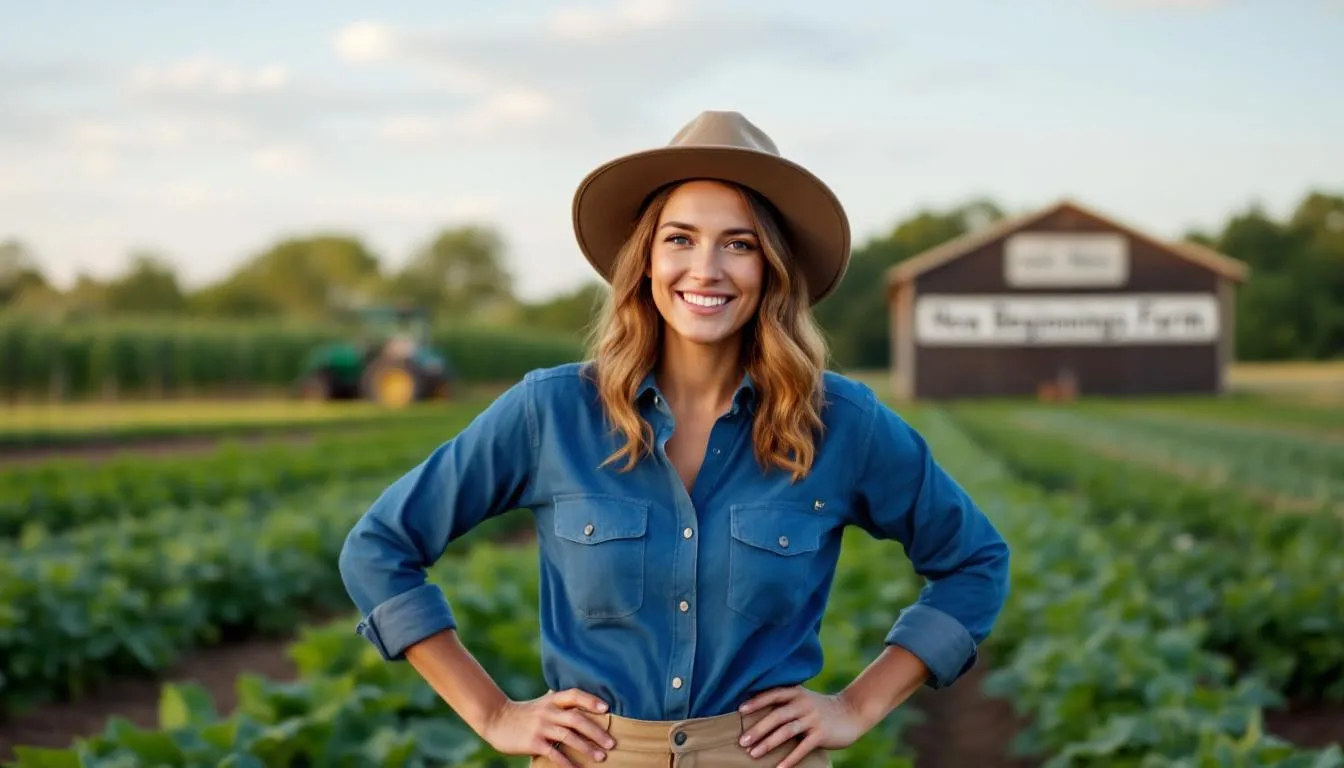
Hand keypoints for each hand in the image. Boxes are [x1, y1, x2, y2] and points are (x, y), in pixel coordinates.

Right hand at [480, 688, 615, 765]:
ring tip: (601, 757)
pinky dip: (567, 762)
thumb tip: (586, 705)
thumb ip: (560, 704)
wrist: (496, 719)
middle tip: (611, 743)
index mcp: (552, 700)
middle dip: (596, 731)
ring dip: (587, 747)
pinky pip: (554, 753)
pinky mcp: (533, 742)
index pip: (575, 695)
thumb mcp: (543, 703)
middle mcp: (548, 711)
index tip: (607, 709)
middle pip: (577, 719)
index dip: (591, 701)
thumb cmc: (524, 713)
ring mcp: (541, 727)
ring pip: (568, 736)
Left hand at [737, 686, 870, 766]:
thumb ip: (786, 702)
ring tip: (753, 754)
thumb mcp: (804, 698)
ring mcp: (813, 719)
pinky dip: (789, 759)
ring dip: (768, 744)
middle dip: (758, 729)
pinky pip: (802, 748)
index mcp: (797, 693)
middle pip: (776, 716)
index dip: (756, 702)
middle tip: (742, 741)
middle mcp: (803, 704)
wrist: (852, 712)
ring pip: (786, 731)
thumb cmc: (820, 708)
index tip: (740, 710)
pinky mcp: (821, 735)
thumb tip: (757, 712)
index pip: (773, 694)